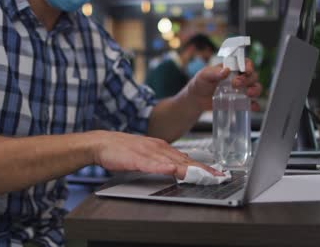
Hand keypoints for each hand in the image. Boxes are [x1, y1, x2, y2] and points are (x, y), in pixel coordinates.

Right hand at [89, 131, 222, 179]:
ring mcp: (147, 153)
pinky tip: (171, 170)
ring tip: (202, 175)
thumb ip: (163, 158)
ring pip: (171, 162)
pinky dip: (162, 167)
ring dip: (188, 169)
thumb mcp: (148, 152)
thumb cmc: (123, 149)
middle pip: (184, 161)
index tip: (217, 174)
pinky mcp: (135, 159)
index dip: (203, 168)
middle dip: (202, 170)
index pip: (187, 159)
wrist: (102, 143)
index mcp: (162, 147)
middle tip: (218, 177)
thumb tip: (180, 164)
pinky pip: (151, 164)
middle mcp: (158, 148)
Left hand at [186, 59, 262, 110]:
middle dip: (248, 79)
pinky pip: (251, 103)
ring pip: (255, 88)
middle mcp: (239, 78)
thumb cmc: (201, 83)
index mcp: (232, 68)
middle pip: (252, 75)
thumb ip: (213, 73)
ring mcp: (241, 90)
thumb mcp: (204, 75)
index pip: (245, 63)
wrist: (197, 99)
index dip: (249, 65)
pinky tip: (252, 106)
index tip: (246, 70)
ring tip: (248, 94)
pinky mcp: (240, 102)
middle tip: (236, 84)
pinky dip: (254, 105)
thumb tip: (225, 70)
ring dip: (255, 90)